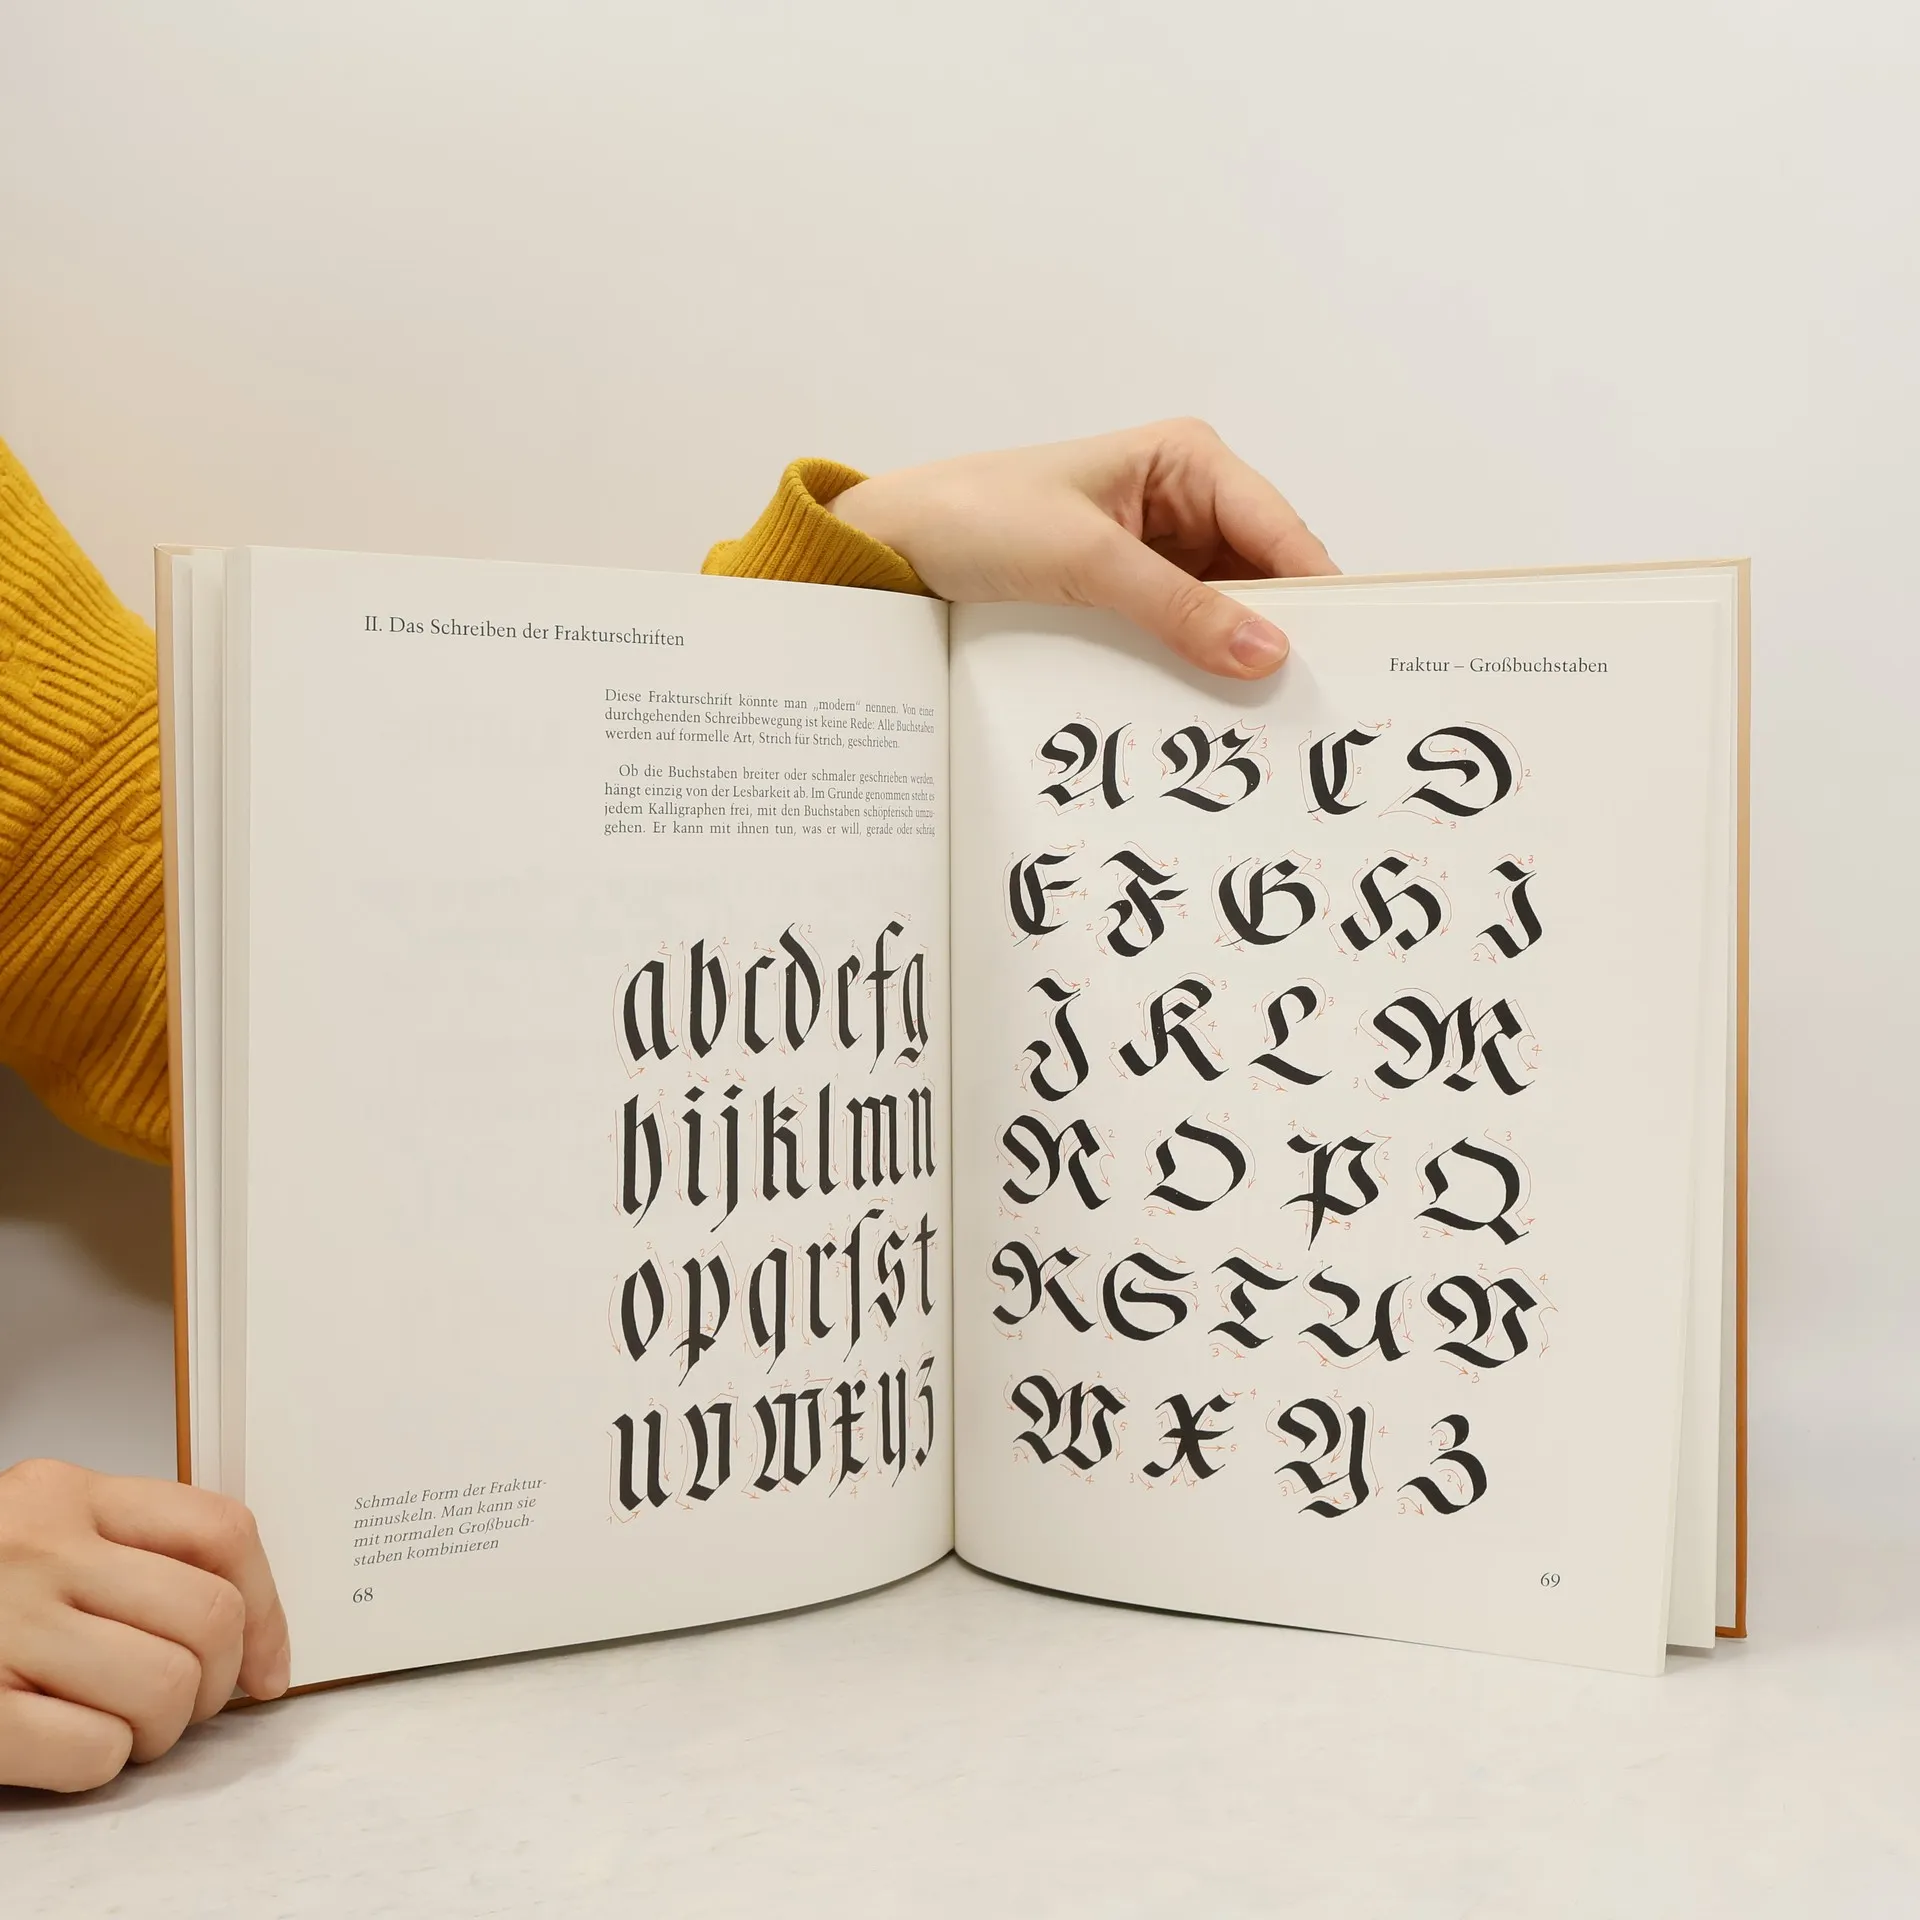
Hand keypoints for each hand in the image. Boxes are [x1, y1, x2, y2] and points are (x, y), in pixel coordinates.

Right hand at [0, 1459, 289, 1791]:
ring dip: (161, 1730)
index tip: (270, 1663)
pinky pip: (95, 1751)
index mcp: (63, 1493)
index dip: (269, 1607)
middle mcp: (36, 1548)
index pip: (220, 1530)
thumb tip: (248, 1623)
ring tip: (122, 1725)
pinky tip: (67, 1745)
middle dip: (217, 1682)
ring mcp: (0, 1627)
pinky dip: (101, 1764)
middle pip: (207, 1618)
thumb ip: (126, 1551)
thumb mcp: (38, 1532)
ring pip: (166, 1688)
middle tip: (185, 1703)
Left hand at [829, 419, 1336, 678]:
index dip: (1315, 591)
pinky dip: (1197, 664)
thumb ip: (1178, 608)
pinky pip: (1183, 632)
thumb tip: (1265, 651)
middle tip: (1306, 699)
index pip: (1279, 529)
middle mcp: (1184, 499)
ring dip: (1237, 655)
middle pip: (1263, 573)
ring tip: (1262, 714)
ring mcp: (1158, 550)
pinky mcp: (1128, 593)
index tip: (1349, 652)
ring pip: (1227, 610)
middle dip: (1279, 629)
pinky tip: (1208, 704)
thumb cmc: (978, 517)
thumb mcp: (1087, 560)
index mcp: (1187, 459)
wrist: (895, 549)